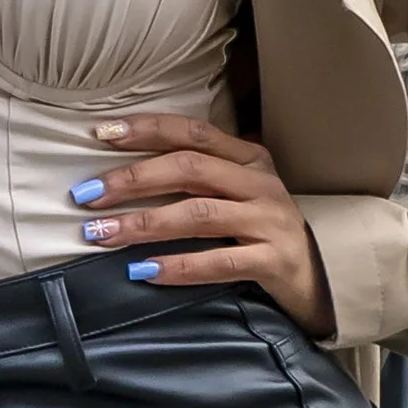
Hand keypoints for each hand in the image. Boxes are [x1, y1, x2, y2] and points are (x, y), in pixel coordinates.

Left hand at [72, 116, 331, 337]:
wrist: (322, 278)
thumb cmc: (264, 234)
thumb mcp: (239, 195)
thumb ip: (200, 179)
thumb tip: (126, 175)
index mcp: (249, 159)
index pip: (192, 132)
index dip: (147, 129)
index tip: (100, 133)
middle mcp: (260, 184)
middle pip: (189, 169)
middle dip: (133, 179)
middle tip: (86, 195)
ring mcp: (269, 221)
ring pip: (198, 214)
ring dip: (144, 223)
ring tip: (101, 235)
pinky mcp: (274, 261)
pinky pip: (220, 261)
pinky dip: (179, 266)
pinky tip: (143, 271)